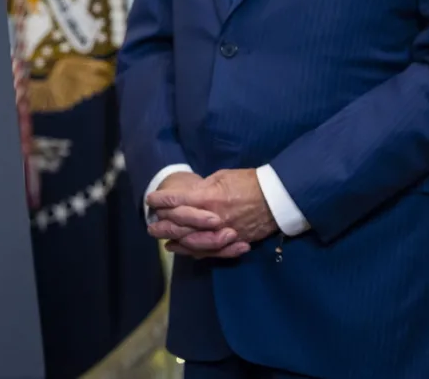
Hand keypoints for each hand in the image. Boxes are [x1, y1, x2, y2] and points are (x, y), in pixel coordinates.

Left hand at [148, 168, 275, 257]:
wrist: (278, 197)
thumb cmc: (249, 182)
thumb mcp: (222, 177)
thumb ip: (202, 189)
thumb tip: (188, 195)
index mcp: (209, 198)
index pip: (176, 201)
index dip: (161, 200)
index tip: (151, 200)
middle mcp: (213, 219)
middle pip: (180, 226)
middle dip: (163, 225)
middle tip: (150, 226)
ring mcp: (223, 233)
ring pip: (193, 242)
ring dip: (175, 241)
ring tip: (163, 241)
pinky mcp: (234, 243)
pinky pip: (211, 251)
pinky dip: (195, 252)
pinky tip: (184, 250)